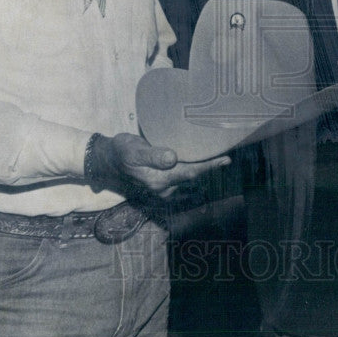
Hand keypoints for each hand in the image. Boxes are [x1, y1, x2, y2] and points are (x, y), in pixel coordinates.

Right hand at [91, 133, 230, 197]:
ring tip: (220, 153)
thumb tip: (172, 158)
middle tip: (229, 153)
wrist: (107, 159)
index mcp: (159, 180)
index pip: (190, 173)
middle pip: (194, 175)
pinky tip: (202, 156)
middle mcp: (164, 185)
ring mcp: (164, 184)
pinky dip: (195, 165)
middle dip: (211, 166)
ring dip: (204, 166)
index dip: (209, 166)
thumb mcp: (133, 151)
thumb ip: (152, 156)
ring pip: (190, 175)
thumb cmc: (120, 152)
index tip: (226, 159)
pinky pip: (183, 172)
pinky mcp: (163, 177)